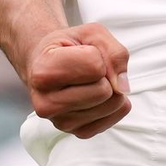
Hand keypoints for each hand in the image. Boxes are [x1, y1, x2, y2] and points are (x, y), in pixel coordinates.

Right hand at [25, 22, 130, 138]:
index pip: (95, 67)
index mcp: (43, 71)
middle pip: (104, 91)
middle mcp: (46, 103)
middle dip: (105, 74)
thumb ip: (113, 52)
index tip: (80, 52)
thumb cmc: (69, 46)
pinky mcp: (75, 132)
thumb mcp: (91, 33)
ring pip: (110, 105)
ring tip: (89, 80)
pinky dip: (112, 104)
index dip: (97, 54)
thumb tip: (122, 87)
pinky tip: (95, 94)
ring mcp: (60, 122)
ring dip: (109, 88)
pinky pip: (112, 119)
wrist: (48, 64)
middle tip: (87, 68)